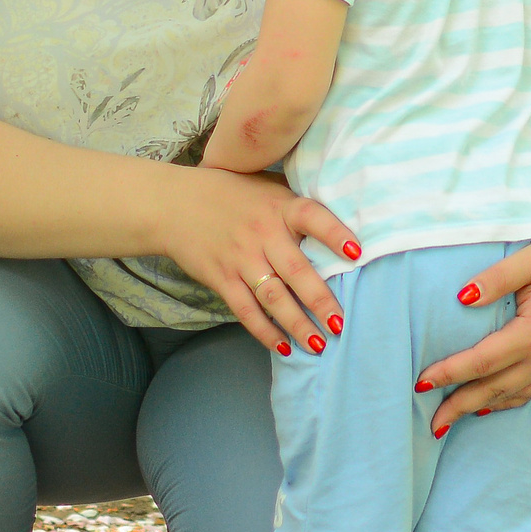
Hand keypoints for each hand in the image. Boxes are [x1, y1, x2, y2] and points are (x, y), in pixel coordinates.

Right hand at [165, 167, 359, 357]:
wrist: (173, 204)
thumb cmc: (228, 192)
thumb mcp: (266, 185)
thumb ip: (295, 202)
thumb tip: (340, 213)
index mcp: (279, 207)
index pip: (312, 218)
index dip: (335, 235)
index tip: (357, 253)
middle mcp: (262, 233)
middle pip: (296, 270)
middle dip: (320, 300)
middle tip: (340, 325)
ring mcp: (241, 258)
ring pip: (273, 297)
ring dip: (297, 324)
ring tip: (318, 344)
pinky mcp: (222, 278)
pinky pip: (246, 309)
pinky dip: (264, 331)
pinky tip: (283, 346)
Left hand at [418, 210, 530, 425]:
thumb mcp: (529, 259)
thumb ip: (495, 278)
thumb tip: (461, 297)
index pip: (482, 361)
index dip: (450, 373)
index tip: (420, 382)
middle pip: (495, 389)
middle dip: (459, 406)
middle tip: (430, 424)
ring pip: (514, 396)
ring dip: (481, 408)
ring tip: (451, 419)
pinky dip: (508, 402)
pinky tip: (489, 406)